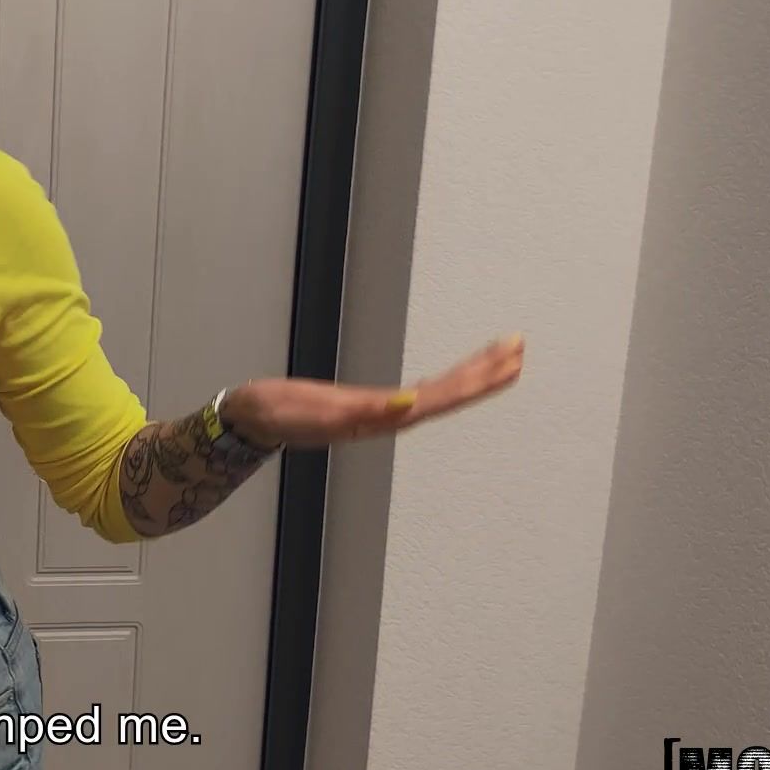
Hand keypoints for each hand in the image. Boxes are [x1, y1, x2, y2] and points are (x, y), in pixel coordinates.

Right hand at [228, 333, 524, 447]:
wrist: (249, 421)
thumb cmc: (275, 413)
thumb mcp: (315, 411)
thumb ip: (363, 413)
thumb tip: (410, 406)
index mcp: (378, 417)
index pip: (439, 398)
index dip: (473, 383)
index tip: (506, 362)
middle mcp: (385, 418)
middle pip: (446, 396)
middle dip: (484, 375)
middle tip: (519, 348)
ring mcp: (377, 415)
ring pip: (436, 395)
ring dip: (469, 378)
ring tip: (503, 357)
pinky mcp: (366, 407)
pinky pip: (416, 393)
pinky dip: (441, 383)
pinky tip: (451, 380)